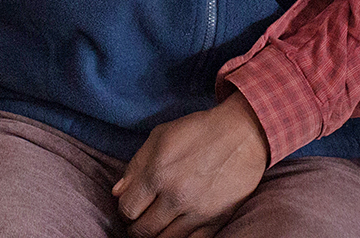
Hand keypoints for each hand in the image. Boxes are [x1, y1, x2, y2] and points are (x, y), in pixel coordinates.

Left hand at [113, 96, 268, 237]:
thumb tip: (118, 193)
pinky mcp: (215, 221)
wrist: (242, 135)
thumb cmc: (198, 132)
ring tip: (157, 225)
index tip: (131, 205)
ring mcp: (197, 212)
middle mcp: (176, 197)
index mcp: (158, 174)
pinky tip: (175, 230)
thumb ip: (135, 165)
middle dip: (136, 228)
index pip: (127, 209)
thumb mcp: (160, 136)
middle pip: (142, 231)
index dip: (124, 209)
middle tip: (140, 219)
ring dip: (155, 236)